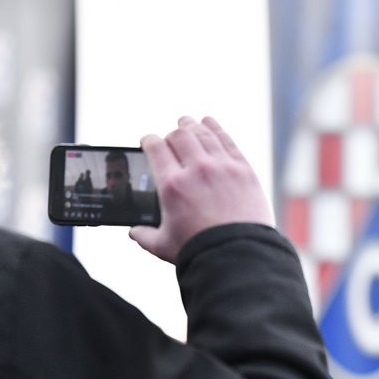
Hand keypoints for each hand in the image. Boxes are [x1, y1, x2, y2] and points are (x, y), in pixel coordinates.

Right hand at [130, 116, 273, 262]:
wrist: (238, 255)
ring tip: (188, 123)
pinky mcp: (244, 170)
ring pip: (203, 134)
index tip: (148, 141)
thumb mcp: (164, 245)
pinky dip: (216, 129)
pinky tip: (210, 124)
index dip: (149, 140)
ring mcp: (222, 167)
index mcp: (172, 185)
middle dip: (171, 133)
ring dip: (192, 126)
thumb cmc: (200, 252)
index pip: (155, 148)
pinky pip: (227, 141)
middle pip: (179, 135)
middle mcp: (196, 170)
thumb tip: (134, 232)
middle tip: (170, 135)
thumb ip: (145, 236)